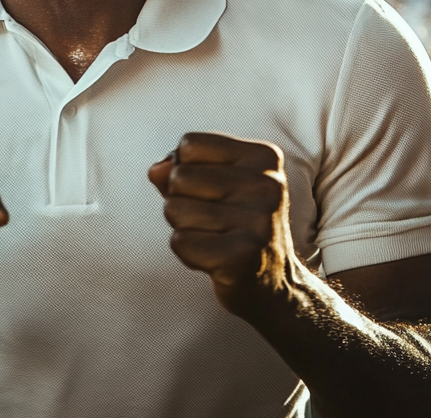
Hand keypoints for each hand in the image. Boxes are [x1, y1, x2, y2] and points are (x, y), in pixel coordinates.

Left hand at [148, 133, 296, 316]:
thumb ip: (180, 168)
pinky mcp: (242, 256)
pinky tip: (215, 260)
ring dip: (183, 227)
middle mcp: (267, 185)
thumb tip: (156, 170)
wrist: (274, 285)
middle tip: (213, 221)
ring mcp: (258, 221)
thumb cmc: (236, 224)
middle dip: (181, 200)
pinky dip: (187, 253)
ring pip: (174, 209)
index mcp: (263, 157)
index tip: (213, 191)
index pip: (189, 144)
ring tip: (215, 238)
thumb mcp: (215, 184)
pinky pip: (179, 242)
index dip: (186, 168)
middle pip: (178, 176)